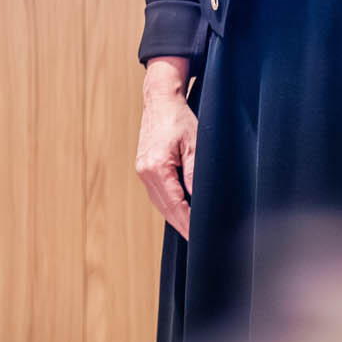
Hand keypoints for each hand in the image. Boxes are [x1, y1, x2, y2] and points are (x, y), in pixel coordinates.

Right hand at [135, 57, 196, 239]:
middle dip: (182, 225)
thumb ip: (195, 174)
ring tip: (190, 230)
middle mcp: (146, 172)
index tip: (198, 237)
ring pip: (159, 203)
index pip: (175, 205)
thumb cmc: (179, 118)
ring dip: (174, 217)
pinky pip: (156, 194)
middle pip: (165, 208)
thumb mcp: (195, 144)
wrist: (161, 100)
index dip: (188, 223)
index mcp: (157, 167)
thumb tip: (198, 199)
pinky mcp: (144, 168)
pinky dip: (168, 205)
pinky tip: (179, 211)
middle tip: (198, 240)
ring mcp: (142, 170)